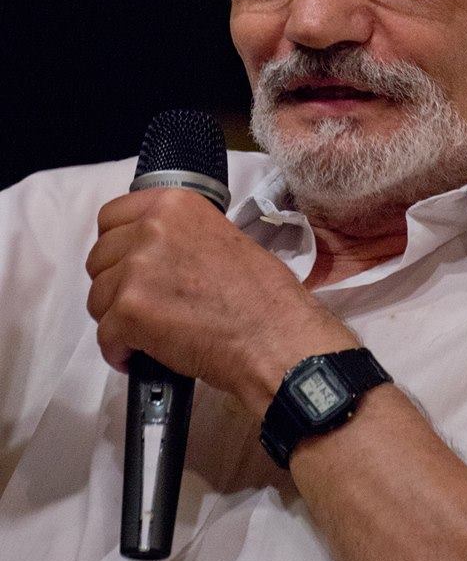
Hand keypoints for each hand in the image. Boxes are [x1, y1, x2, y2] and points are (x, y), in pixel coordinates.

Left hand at [85, 188, 356, 416]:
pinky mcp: (130, 311)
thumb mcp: (224, 237)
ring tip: (146, 334)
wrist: (275, 337)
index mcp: (175, 204)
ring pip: (97, 297)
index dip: (117, 245)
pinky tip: (141, 356)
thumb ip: (181, 236)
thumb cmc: (263, 296)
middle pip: (99, 258)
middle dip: (115, 285)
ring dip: (116, 319)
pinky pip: (105, 335)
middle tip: (141, 305)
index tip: (128, 265)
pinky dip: (119, 351)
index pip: (112, 216)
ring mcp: (137, 269)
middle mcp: (151, 228)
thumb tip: (155, 254)